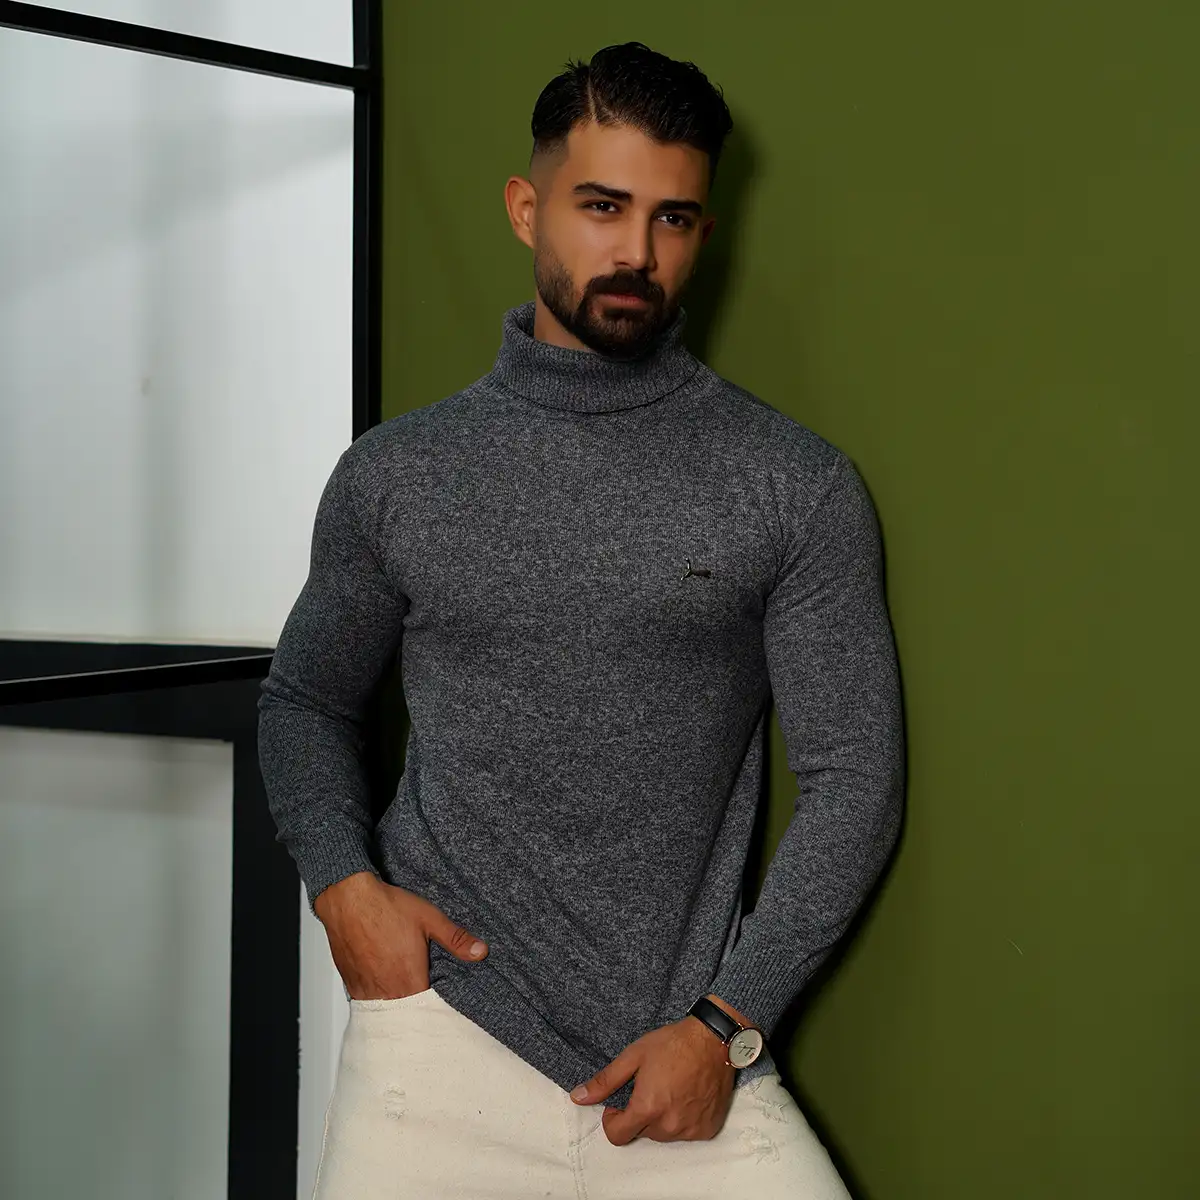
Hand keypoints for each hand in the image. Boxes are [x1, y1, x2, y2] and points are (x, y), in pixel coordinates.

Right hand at [313, 871, 487, 999]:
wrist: (347, 899)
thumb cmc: (386, 907)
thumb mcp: (429, 919)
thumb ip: (455, 939)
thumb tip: (481, 952)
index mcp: (409, 980)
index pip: (428, 1010)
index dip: (437, 1008)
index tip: (443, 1005)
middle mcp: (386, 991)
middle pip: (406, 1013)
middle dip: (417, 1008)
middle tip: (425, 998)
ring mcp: (365, 990)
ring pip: (386, 1008)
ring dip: (396, 1003)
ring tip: (405, 990)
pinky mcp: (350, 984)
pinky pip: (367, 1000)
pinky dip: (378, 996)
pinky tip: (384, 982)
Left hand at [569, 1005, 739, 1144]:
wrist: (713, 1039)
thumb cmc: (673, 1043)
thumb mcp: (634, 1056)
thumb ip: (605, 1081)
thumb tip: (578, 1097)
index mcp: (648, 1108)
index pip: (617, 1135)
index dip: (613, 1119)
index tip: (621, 1102)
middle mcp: (669, 1126)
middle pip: (641, 1133)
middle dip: (640, 1114)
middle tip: (650, 1086)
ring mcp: (690, 1130)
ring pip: (663, 1134)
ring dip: (661, 1118)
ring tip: (670, 1088)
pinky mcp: (707, 1129)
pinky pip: (686, 1133)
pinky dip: (683, 1119)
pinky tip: (687, 1095)